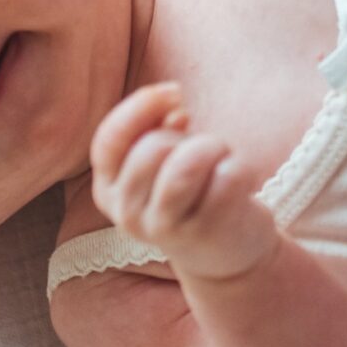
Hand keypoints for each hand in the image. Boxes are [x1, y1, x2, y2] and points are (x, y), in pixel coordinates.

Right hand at [89, 83, 274, 281]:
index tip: (177, 93)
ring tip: (223, 157)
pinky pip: (227, 177)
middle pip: (152, 147)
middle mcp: (127, 215)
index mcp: (107, 191)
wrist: (223, 253)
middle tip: (206, 149)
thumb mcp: (161, 163)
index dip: (142, 106)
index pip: (109, 140)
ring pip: (186, 165)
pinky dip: (239, 166)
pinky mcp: (205, 234)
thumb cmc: (190, 194)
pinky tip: (239, 179)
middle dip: (186, 136)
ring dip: (213, 147)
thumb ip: (155, 132)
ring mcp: (165, 229)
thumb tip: (174, 111)